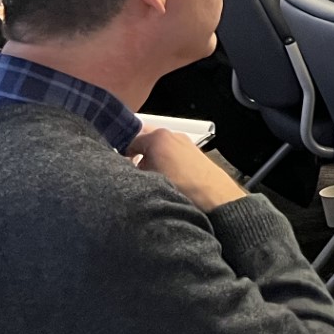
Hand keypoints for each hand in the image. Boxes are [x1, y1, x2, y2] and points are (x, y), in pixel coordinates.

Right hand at [127, 126, 246, 212]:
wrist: (215, 197)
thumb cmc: (185, 188)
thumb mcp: (147, 179)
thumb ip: (134, 168)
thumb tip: (129, 167)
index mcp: (158, 137)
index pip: (130, 140)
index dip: (121, 154)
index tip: (117, 164)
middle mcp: (173, 135)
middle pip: (146, 141)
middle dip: (137, 154)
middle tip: (130, 171)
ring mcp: (185, 143)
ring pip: (160, 148)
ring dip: (152, 160)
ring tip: (148, 179)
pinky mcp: (195, 153)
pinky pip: (172, 155)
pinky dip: (165, 163)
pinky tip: (165, 180)